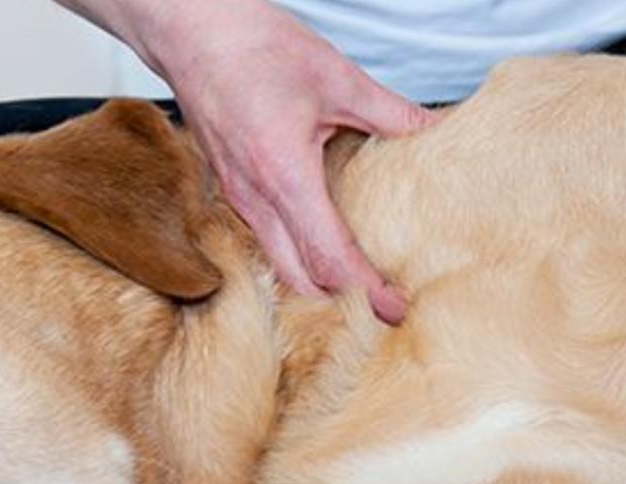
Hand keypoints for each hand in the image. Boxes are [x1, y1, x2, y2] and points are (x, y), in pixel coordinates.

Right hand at [115, 0, 436, 322]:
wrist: (188, 30)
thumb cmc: (252, 46)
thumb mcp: (336, 76)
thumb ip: (391, 112)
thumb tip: (437, 130)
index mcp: (284, 176)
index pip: (329, 259)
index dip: (366, 292)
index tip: (396, 310)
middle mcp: (256, 199)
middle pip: (302, 281)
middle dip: (344, 303)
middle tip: (386, 309)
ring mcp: (239, 200)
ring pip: (281, 267)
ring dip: (320, 285)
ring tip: (361, 287)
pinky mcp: (233, 192)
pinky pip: (268, 243)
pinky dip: (299, 260)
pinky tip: (327, 249)